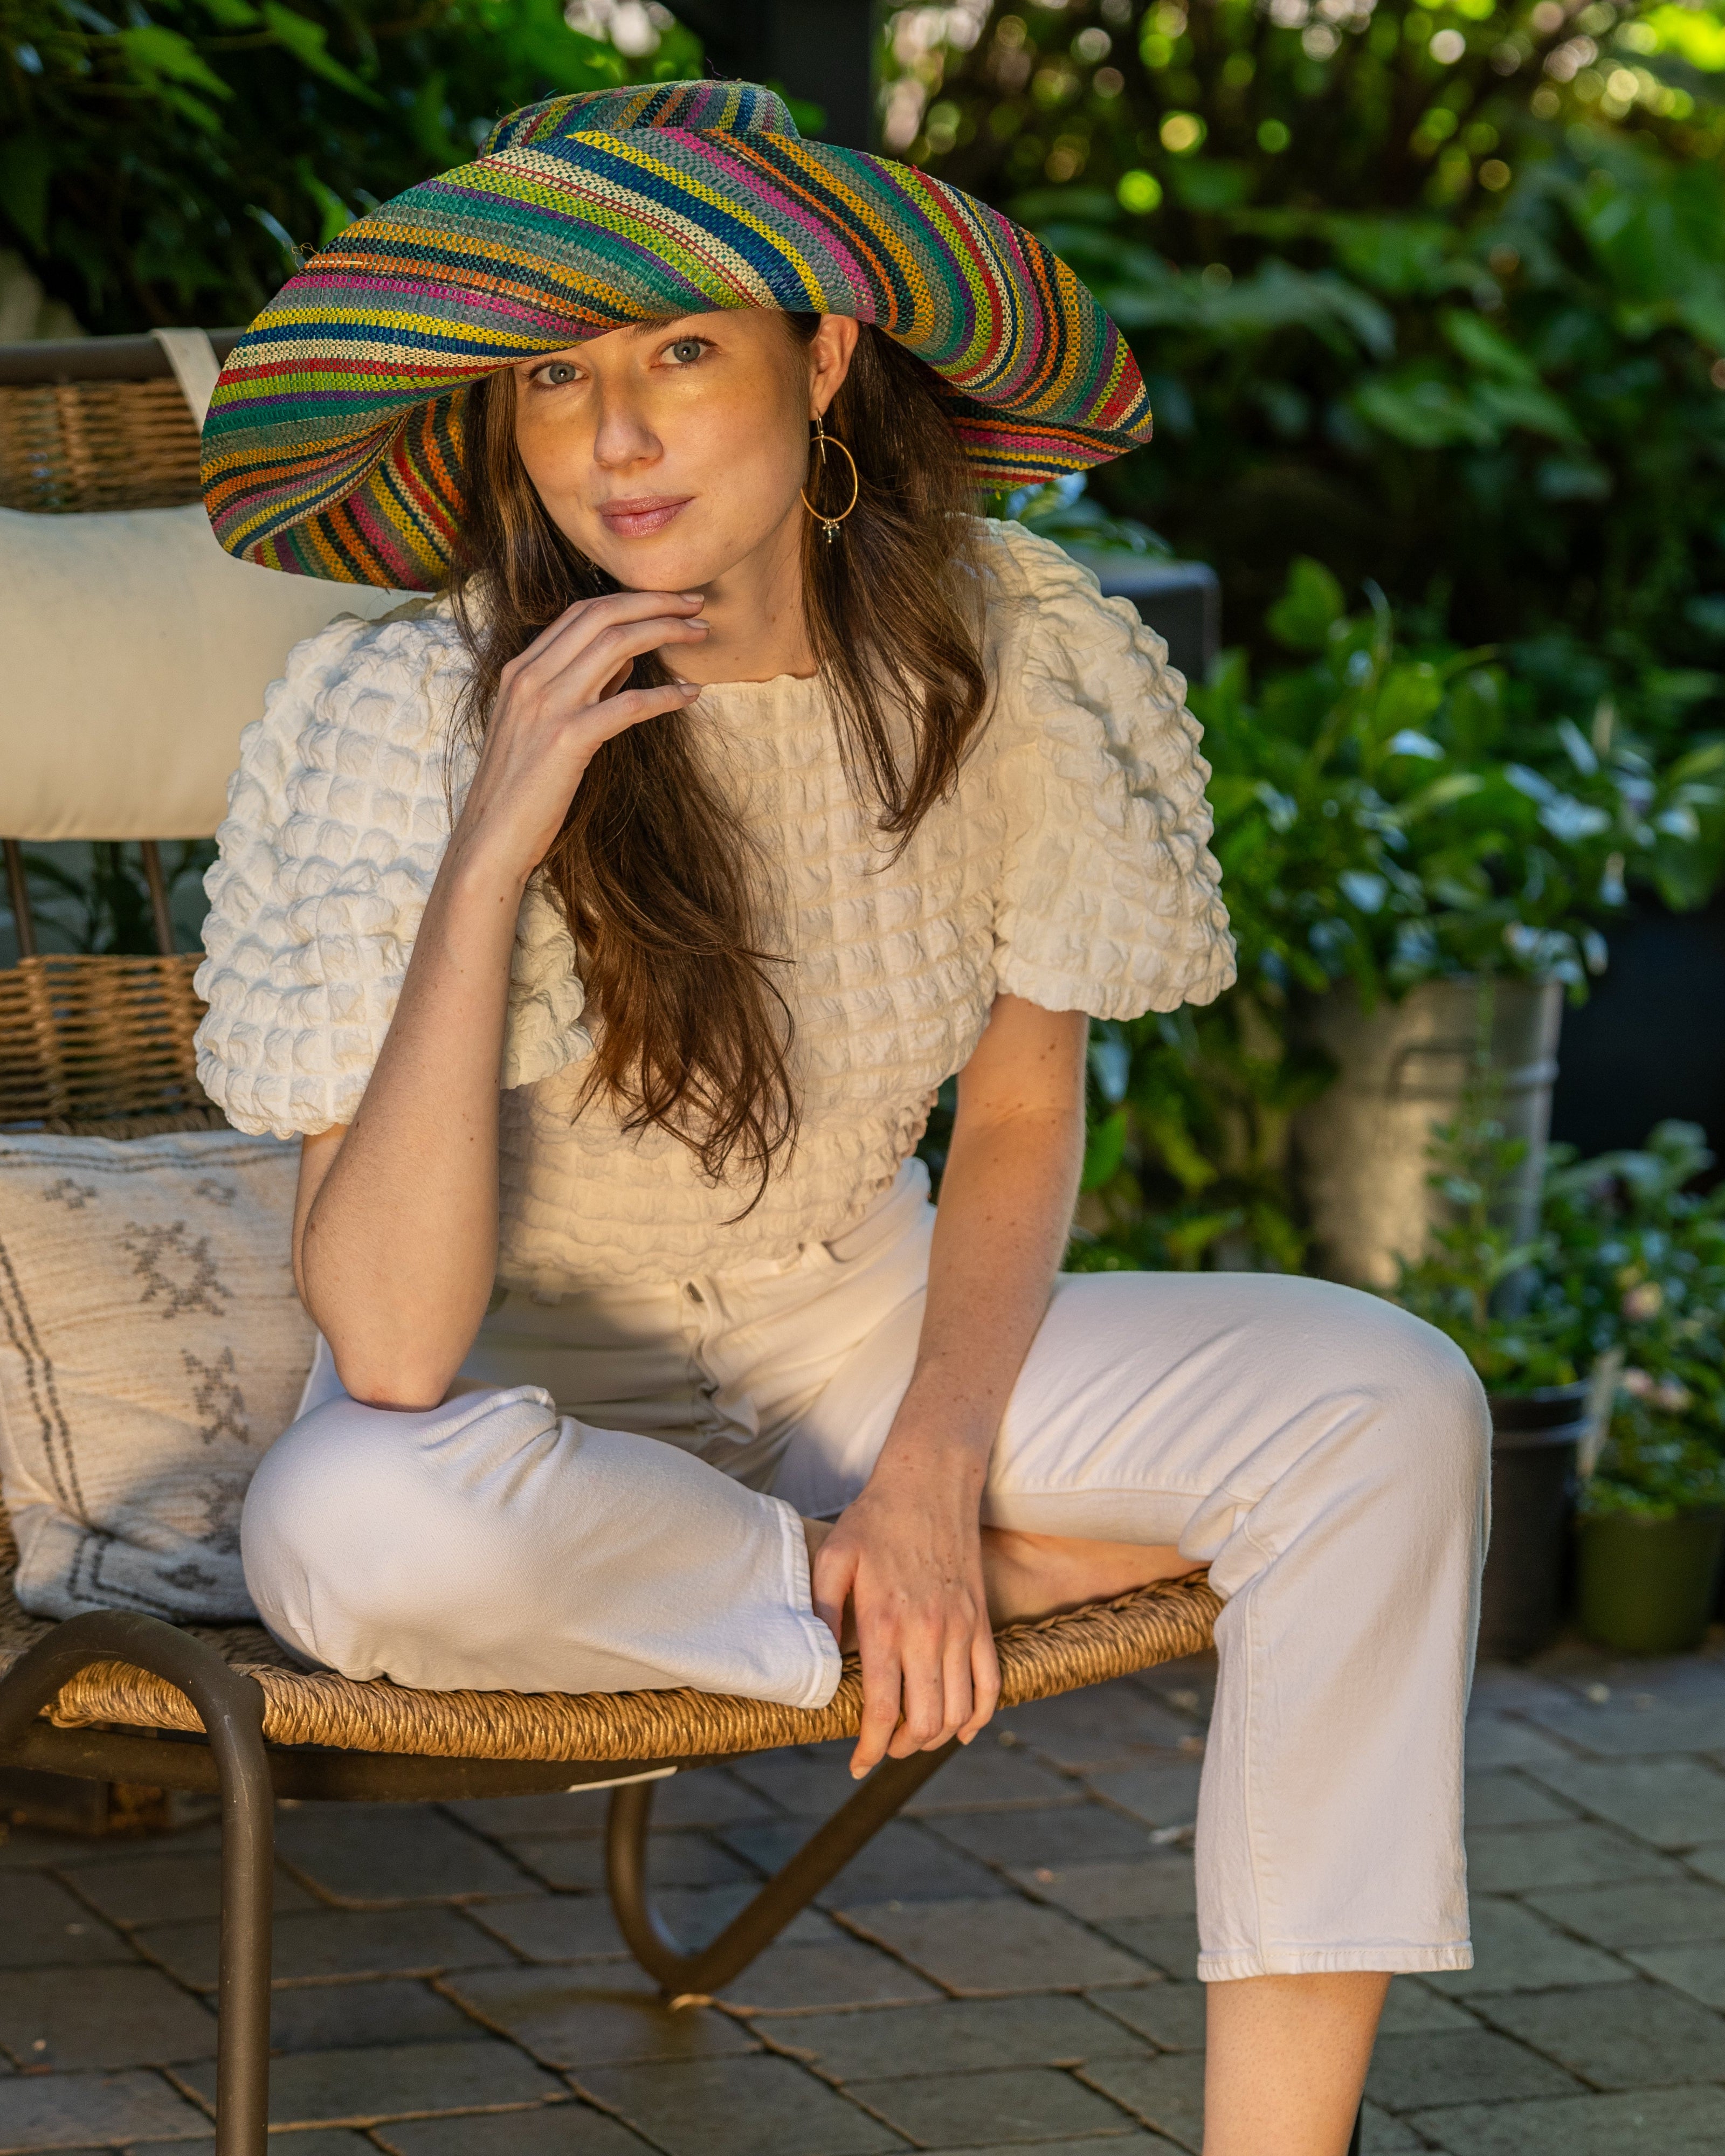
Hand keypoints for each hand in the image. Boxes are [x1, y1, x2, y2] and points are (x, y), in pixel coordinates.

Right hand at [452, 589, 708, 883]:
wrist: (491, 837)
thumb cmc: (521, 788)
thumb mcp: (542, 725)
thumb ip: (580, 687)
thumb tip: (627, 659)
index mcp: (521, 670)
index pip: (580, 613)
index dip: (629, 599)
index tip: (668, 600)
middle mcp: (530, 677)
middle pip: (601, 616)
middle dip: (655, 602)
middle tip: (696, 604)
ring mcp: (547, 705)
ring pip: (616, 645)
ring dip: (665, 633)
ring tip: (700, 634)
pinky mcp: (568, 739)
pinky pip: (629, 704)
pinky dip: (666, 696)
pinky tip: (690, 695)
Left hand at [811, 1456, 1001, 1779]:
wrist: (929, 1482)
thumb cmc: (874, 1520)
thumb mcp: (833, 1559)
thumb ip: (822, 1613)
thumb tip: (820, 1665)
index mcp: (886, 1623)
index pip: (884, 1710)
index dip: (870, 1748)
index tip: (857, 1763)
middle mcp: (929, 1634)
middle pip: (925, 1721)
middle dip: (900, 1748)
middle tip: (881, 1749)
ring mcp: (962, 1629)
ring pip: (959, 1710)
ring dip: (936, 1737)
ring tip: (911, 1738)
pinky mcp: (982, 1621)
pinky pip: (991, 1683)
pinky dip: (980, 1715)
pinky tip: (962, 1729)